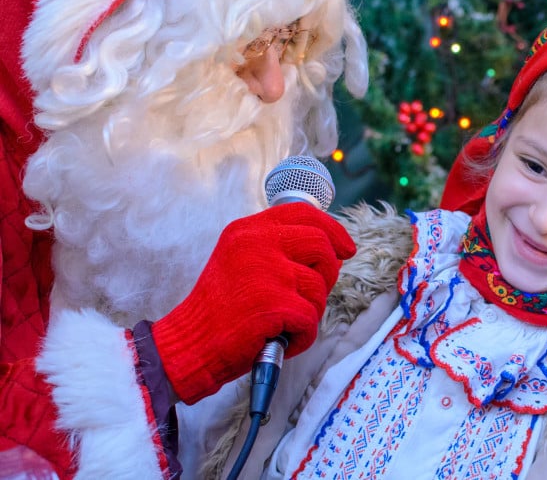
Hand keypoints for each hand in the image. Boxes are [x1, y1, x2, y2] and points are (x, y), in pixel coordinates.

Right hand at [150, 203, 355, 403]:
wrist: (188, 344)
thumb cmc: (221, 310)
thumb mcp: (242, 259)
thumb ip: (277, 246)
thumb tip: (330, 248)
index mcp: (249, 229)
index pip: (304, 213)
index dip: (333, 230)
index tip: (346, 248)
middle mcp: (256, 243)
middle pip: (321, 245)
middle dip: (329, 273)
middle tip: (313, 294)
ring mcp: (266, 272)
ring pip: (319, 287)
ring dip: (310, 311)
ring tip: (284, 321)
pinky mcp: (272, 304)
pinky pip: (310, 319)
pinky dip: (302, 336)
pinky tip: (282, 339)